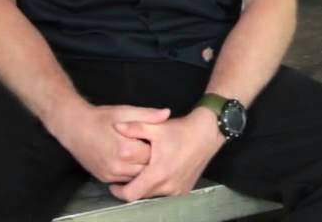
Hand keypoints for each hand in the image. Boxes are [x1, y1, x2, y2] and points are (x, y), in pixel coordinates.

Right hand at [45, 102, 170, 183]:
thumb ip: (148, 115)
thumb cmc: (100, 118)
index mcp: (126, 150)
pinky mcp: (104, 179)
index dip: (157, 146)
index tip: (156, 138)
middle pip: (146, 169)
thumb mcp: (125, 112)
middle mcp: (118, 167)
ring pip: (136, 177)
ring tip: (140, 152)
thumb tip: (167, 113)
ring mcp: (110, 175)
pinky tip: (130, 160)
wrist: (73, 127)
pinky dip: (130, 172)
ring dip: (141, 167)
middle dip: (151, 159)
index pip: (153, 155)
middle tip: (150, 146)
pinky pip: (125, 180)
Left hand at [108, 107, 225, 200]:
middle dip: (132, 186)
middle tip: (127, 174)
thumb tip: (116, 126)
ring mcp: (177, 190)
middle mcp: (168, 186)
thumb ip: (134, 127)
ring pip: (153, 194)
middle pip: (141, 195)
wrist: (207, 133)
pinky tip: (158, 172)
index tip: (113, 184)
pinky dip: (159, 186)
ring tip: (143, 171)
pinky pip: (165, 193)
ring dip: (146, 186)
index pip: (131, 194)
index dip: (119, 191)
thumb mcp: (155, 126)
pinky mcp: (184, 189)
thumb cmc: (180, 130)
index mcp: (158, 173)